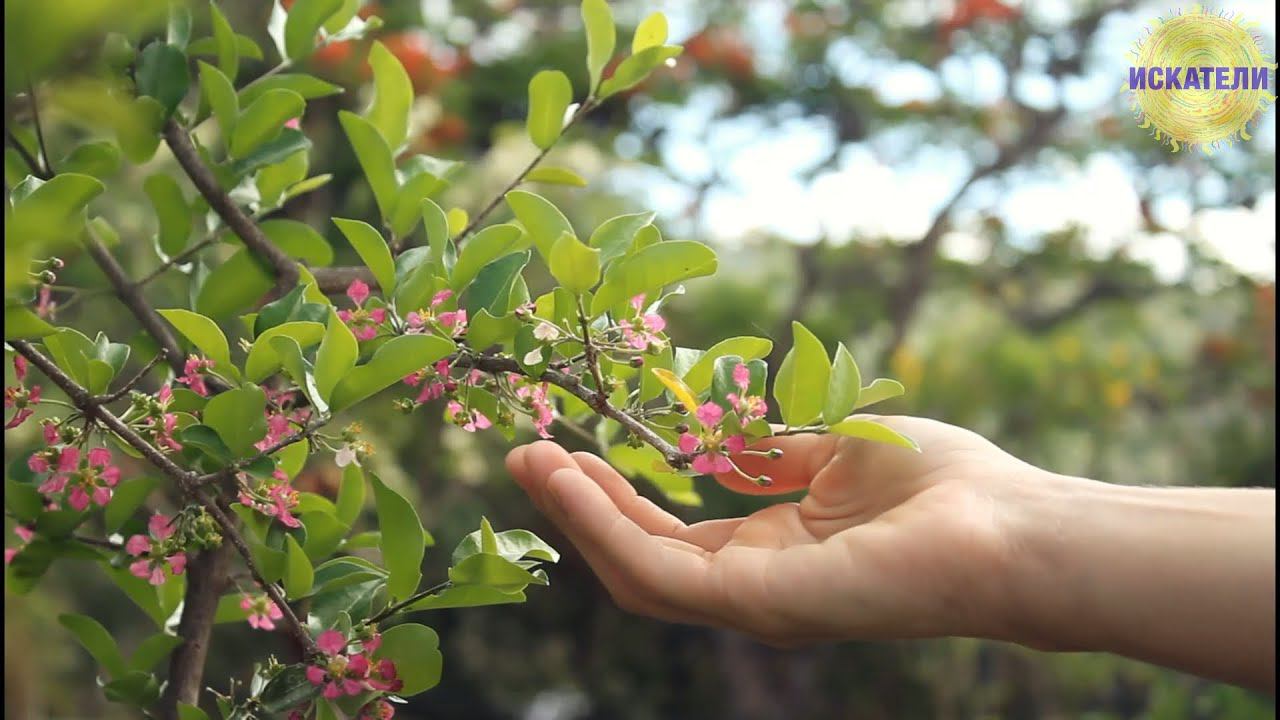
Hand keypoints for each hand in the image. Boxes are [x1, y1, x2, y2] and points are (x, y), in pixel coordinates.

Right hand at [504, 415, 1038, 646]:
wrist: (1012, 528)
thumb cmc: (942, 486)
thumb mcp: (834, 448)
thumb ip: (769, 451)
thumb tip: (716, 442)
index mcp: (772, 551)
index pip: (670, 533)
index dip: (612, 494)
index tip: (564, 445)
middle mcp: (754, 587)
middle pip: (638, 556)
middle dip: (577, 507)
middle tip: (521, 452)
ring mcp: (754, 603)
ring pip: (634, 571)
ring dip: (577, 517)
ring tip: (530, 461)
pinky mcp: (760, 605)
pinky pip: (659, 569)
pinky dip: (606, 527)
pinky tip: (571, 479)